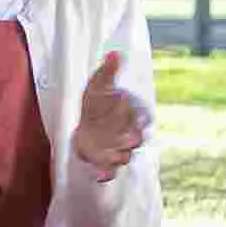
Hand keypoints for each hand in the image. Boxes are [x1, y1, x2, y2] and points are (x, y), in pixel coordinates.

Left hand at [72, 51, 149, 181]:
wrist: (83, 128)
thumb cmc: (94, 106)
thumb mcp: (97, 86)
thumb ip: (107, 72)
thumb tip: (114, 52)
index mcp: (132, 116)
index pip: (142, 119)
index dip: (133, 113)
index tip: (121, 101)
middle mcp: (130, 136)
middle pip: (135, 140)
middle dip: (123, 135)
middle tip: (109, 127)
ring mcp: (119, 151)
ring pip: (124, 157)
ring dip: (114, 154)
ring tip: (102, 150)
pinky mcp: (107, 165)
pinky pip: (111, 172)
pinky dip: (106, 174)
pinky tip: (98, 172)